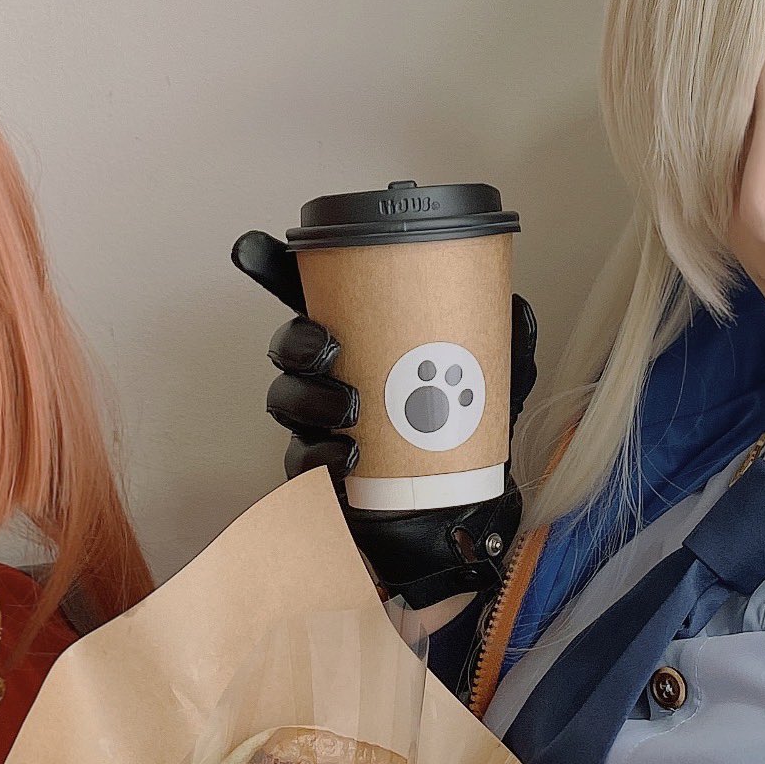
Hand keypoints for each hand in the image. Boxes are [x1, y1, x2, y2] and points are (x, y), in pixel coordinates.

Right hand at [232, 229, 537, 608]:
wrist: (462, 517)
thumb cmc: (467, 440)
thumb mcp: (495, 385)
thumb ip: (502, 344)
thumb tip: (513, 305)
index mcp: (360, 345)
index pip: (310, 300)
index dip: (271, 269)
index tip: (251, 246)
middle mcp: (328, 380)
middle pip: (288, 349)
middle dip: (298, 342)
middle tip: (333, 347)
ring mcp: (316, 429)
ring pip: (285, 401)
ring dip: (310, 398)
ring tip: (350, 408)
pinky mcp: (318, 479)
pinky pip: (299, 463)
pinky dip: (318, 456)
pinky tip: (346, 455)